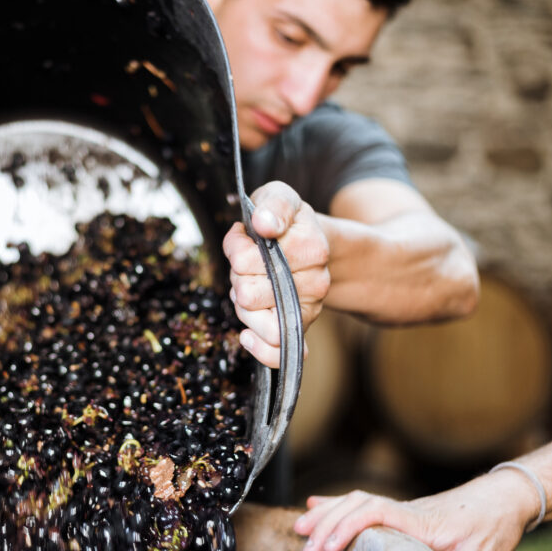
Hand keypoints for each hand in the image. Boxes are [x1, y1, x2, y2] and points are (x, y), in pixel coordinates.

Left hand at [222, 181, 329, 367]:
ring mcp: (309, 308)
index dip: (236, 248)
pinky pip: (278, 353)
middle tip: (246, 265)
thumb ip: (273, 204)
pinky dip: (260, 348)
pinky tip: (246, 334)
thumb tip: (265, 222)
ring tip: (248, 289)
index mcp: (311, 247)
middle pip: (249, 294)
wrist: (312, 243)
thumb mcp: (280, 197)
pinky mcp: (300, 328)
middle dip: (237, 277)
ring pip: (261, 324)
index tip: (242, 235)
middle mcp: (315, 282)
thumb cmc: (288, 222)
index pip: (249, 259)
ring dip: (244, 309)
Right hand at [292, 471, 540, 550]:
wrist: (506, 498)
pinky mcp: (403, 512)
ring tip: (301, 530)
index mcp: (420, 521)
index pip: (375, 513)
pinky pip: (363, 503)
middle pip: (356, 506)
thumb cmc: (494, 526)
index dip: (348, 527)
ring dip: (327, 514)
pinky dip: (337, 504)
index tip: (330, 547)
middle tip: (308, 549)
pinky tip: (316, 505)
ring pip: (355, 502)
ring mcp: (403, 509)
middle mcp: (406, 510)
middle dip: (327, 525)